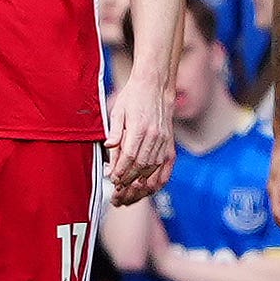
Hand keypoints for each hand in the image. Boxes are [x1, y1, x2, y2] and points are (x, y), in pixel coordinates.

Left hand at [104, 74, 174, 206]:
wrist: (156, 86)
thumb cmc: (133, 97)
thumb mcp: (118, 110)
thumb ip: (115, 130)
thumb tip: (109, 146)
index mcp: (140, 127)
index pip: (130, 155)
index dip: (121, 170)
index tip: (113, 180)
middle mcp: (155, 136)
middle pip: (142, 166)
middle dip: (129, 181)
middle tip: (118, 193)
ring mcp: (165, 141)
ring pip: (154, 169)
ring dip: (141, 184)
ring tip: (129, 194)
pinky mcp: (170, 143)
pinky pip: (167, 167)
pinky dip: (159, 179)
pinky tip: (150, 189)